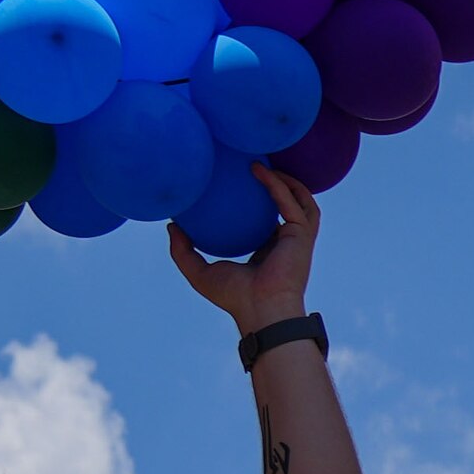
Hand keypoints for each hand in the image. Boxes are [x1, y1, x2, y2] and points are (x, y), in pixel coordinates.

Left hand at [169, 166, 320, 325]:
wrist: (261, 310)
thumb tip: (171, 226)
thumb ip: (183, 251)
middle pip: (289, 207)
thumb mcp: (199, 272)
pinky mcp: (301, 235)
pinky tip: (258, 170)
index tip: (239, 184)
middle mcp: (285, 243)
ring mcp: (297, 238)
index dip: (259, 203)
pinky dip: (277, 185)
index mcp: (268, 251)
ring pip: (299, 200)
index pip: (268, 222)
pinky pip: (291, 202)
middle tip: (255, 166)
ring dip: (286, 180)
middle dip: (279, 185)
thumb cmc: (234, 297)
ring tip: (261, 162)